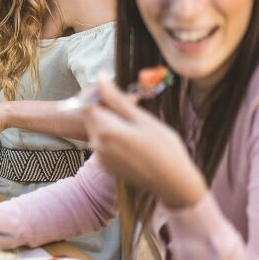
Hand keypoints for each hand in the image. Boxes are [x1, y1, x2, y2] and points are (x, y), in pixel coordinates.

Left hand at [83, 77, 207, 208]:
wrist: (172, 182)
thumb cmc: (164, 147)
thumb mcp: (142, 119)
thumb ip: (116, 98)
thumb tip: (99, 77)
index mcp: (105, 131)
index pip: (85, 102)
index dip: (95, 91)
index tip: (112, 87)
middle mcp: (96, 145)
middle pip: (89, 115)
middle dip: (102, 104)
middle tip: (127, 101)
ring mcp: (99, 157)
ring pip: (95, 127)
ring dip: (107, 118)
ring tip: (133, 119)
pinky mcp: (104, 165)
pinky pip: (101, 141)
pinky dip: (110, 133)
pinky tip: (132, 136)